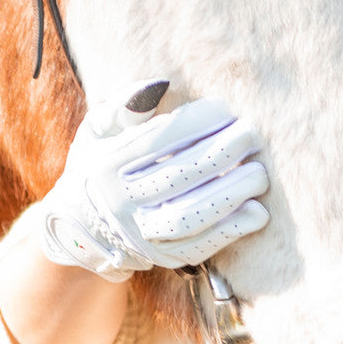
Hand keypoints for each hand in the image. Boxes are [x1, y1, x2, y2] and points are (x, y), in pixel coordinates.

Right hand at [39, 81, 269, 281]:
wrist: (82, 227)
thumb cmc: (99, 163)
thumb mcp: (98, 131)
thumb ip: (125, 107)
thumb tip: (160, 84)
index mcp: (104, 166)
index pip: (155, 141)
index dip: (195, 123)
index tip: (225, 108)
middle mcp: (119, 204)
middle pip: (178, 177)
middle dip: (222, 153)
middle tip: (252, 134)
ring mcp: (140, 236)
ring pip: (190, 217)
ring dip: (231, 194)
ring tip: (260, 172)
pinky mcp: (161, 258)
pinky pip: (200, 248)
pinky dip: (232, 231)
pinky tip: (258, 212)